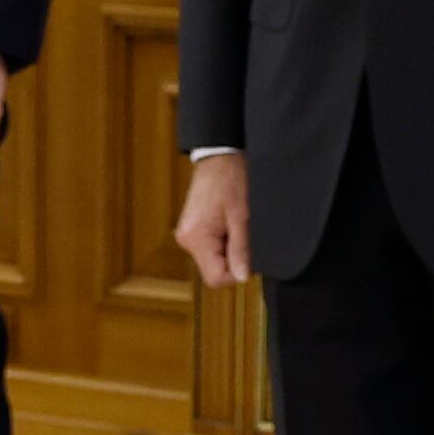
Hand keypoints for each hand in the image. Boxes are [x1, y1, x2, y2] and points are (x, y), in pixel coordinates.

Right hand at [174, 153, 252, 285]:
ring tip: (234, 222)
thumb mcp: (242, 216)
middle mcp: (186, 239)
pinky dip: (223, 239)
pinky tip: (228, 221)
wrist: (219, 156)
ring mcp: (187, 234)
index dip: (236, 271)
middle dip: (232, 257)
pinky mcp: (192, 228)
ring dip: (228, 247)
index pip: (215, 278)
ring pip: (213, 258)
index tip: (247, 252)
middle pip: (214, 269)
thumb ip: (241, 249)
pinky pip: (210, 246)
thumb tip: (242, 277)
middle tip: (241, 231)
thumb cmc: (230, 179)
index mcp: (196, 238)